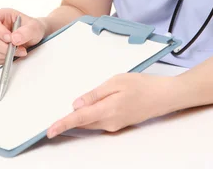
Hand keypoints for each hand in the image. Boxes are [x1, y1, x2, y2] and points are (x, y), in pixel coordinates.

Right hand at [0, 8, 46, 64]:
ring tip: (17, 52)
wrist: (34, 37)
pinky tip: (11, 56)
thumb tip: (14, 39)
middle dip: (5, 47)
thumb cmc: (32, 28)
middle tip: (19, 49)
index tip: (9, 38)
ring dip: (3, 55)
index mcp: (2, 15)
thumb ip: (26, 31)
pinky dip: (1, 60)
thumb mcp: (34, 27)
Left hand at [47, 72, 175, 137]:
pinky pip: (99, 122)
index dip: (63, 124)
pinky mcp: (119, 124)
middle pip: (82, 123)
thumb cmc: (142, 85)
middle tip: (54, 120)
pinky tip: (91, 107)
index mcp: (107, 110)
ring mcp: (115, 125)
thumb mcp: (116, 81)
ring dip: (80, 119)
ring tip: (70, 111)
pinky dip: (90, 117)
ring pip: (90, 123)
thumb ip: (95, 94)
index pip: (79, 119)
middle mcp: (109, 122)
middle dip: (68, 122)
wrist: (163, 96)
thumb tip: (77, 104)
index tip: (49, 130)